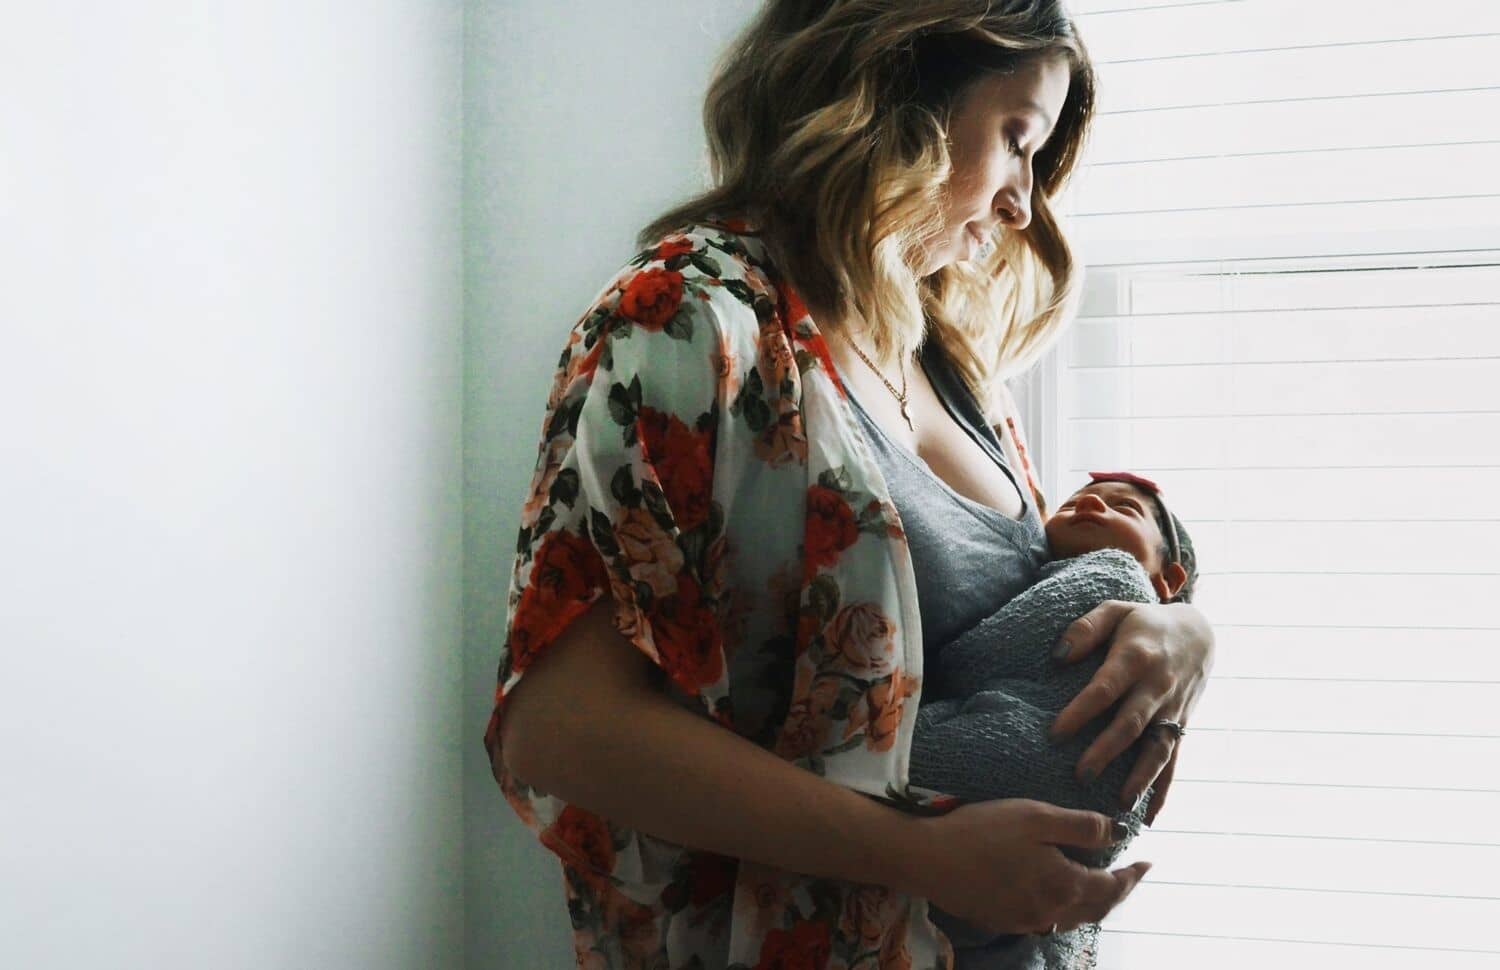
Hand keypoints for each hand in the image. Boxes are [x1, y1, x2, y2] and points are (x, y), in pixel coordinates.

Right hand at [914, 798, 1151, 935]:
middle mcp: (1049, 911)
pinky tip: (1054, 894)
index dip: (1133, 876)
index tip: (1148, 864)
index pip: (1113, 888)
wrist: (927, 858)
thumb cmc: (981, 830)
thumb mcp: (1035, 816)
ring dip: (1091, 904)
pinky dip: (1063, 908)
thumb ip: (1081, 826)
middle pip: (1096, 909)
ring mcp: (1024, 920)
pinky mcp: (1001, 921)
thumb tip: (1118, 833)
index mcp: (1064, 885)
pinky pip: (1045, 920)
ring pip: (1071, 918)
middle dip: (1117, 893)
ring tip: (1098, 886)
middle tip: (1129, 876)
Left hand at [1048, 601, 1213, 823]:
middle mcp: (1157, 687)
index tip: (1055, 734)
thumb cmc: (1143, 622)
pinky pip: (1174, 762)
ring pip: (1157, 749)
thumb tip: (1058, 656)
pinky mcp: (1182, 726)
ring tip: (1120, 806)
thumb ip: (1085, 629)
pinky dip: (1164, 790)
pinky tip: (1149, 817)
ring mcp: (1172, 710)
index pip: (1105, 689)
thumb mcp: (1115, 609)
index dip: (1081, 711)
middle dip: (1106, 751)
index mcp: (1135, 658)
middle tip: (1081, 776)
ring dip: (1140, 779)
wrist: (1199, 633)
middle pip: (1130, 724)